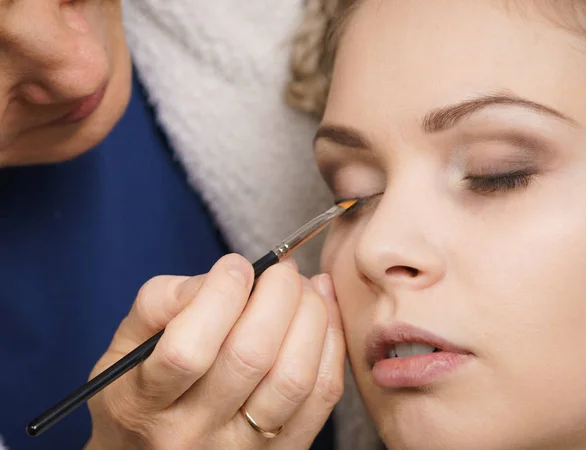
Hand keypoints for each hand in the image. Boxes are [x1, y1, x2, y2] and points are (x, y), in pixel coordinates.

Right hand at [85, 254, 344, 449]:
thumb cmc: (145, 385)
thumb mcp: (129, 342)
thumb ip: (164, 300)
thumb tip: (231, 275)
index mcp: (143, 404)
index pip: (187, 350)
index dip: (220, 295)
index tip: (237, 265)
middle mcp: (193, 434)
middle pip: (250, 357)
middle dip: (278, 295)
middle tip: (281, 270)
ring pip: (294, 377)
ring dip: (311, 316)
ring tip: (305, 288)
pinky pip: (323, 394)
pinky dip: (331, 342)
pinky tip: (322, 312)